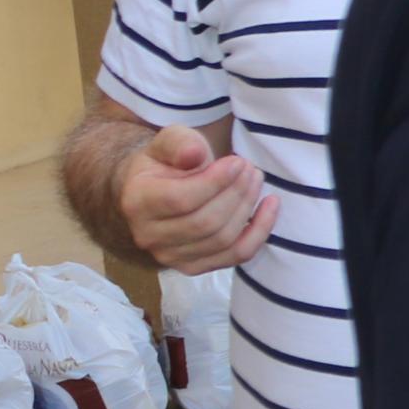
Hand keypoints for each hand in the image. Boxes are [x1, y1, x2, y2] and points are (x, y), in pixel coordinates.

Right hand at [118, 123, 275, 272]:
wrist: (153, 192)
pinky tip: (270, 205)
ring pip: (222, 240)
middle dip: (236, 193)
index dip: (215, 181)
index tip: (237, 162)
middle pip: (205, 222)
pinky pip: (235, 255)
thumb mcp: (168, 142)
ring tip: (256, 180)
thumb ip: (180, 143)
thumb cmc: (165, 163)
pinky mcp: (193, 267)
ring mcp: (170, 256)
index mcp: (137, 202)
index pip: (181, 199)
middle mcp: (148, 236)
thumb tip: (195, 154)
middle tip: (250, 169)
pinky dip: (259, 232)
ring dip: (247, 208)